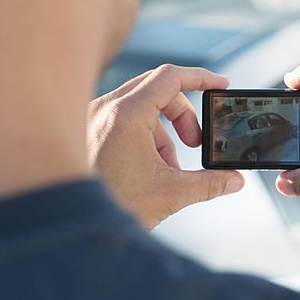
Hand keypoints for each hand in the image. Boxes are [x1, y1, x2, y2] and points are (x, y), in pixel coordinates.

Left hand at [88, 64, 243, 228]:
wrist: (65, 223)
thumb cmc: (106, 205)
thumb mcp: (170, 194)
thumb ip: (209, 183)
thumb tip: (234, 180)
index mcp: (127, 114)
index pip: (171, 77)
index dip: (201, 78)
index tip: (220, 85)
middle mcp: (105, 108)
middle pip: (158, 88)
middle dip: (184, 114)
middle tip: (195, 142)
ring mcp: (92, 117)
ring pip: (141, 105)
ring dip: (163, 130)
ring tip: (167, 166)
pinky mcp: (86, 131)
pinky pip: (123, 118)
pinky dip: (143, 136)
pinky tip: (147, 167)